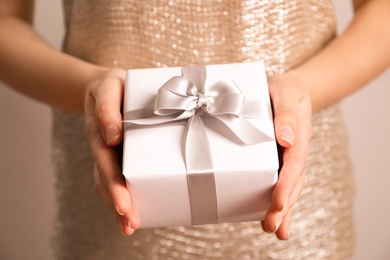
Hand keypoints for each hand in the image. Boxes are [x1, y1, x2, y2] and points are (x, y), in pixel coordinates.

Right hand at [84, 68, 139, 235]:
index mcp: (100, 130)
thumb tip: (113, 135)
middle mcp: (103, 146)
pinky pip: (118, 179)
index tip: (124, 201)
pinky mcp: (120, 157)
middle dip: (117, 201)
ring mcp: (110, 153)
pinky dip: (123, 198)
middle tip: (130, 221)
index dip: (114, 182)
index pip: (105, 160)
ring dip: (118, 206)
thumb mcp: (110, 86)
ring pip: (109, 183)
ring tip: (129, 226)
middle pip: (106, 178)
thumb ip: (107, 106)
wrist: (110, 86)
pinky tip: (130, 216)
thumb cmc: (114, 86)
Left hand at [261, 73, 311, 239]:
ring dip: (282, 209)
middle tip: (272, 226)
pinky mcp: (278, 159)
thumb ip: (286, 114)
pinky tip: (273, 216)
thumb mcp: (286, 93)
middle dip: (283, 206)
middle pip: (293, 182)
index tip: (277, 203)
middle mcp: (295, 151)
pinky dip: (279, 199)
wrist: (288, 89)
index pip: (293, 164)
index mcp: (299, 136)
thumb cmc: (285, 90)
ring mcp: (288, 157)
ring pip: (289, 186)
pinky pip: (281, 180)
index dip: (285, 184)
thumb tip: (287, 140)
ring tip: (273, 230)